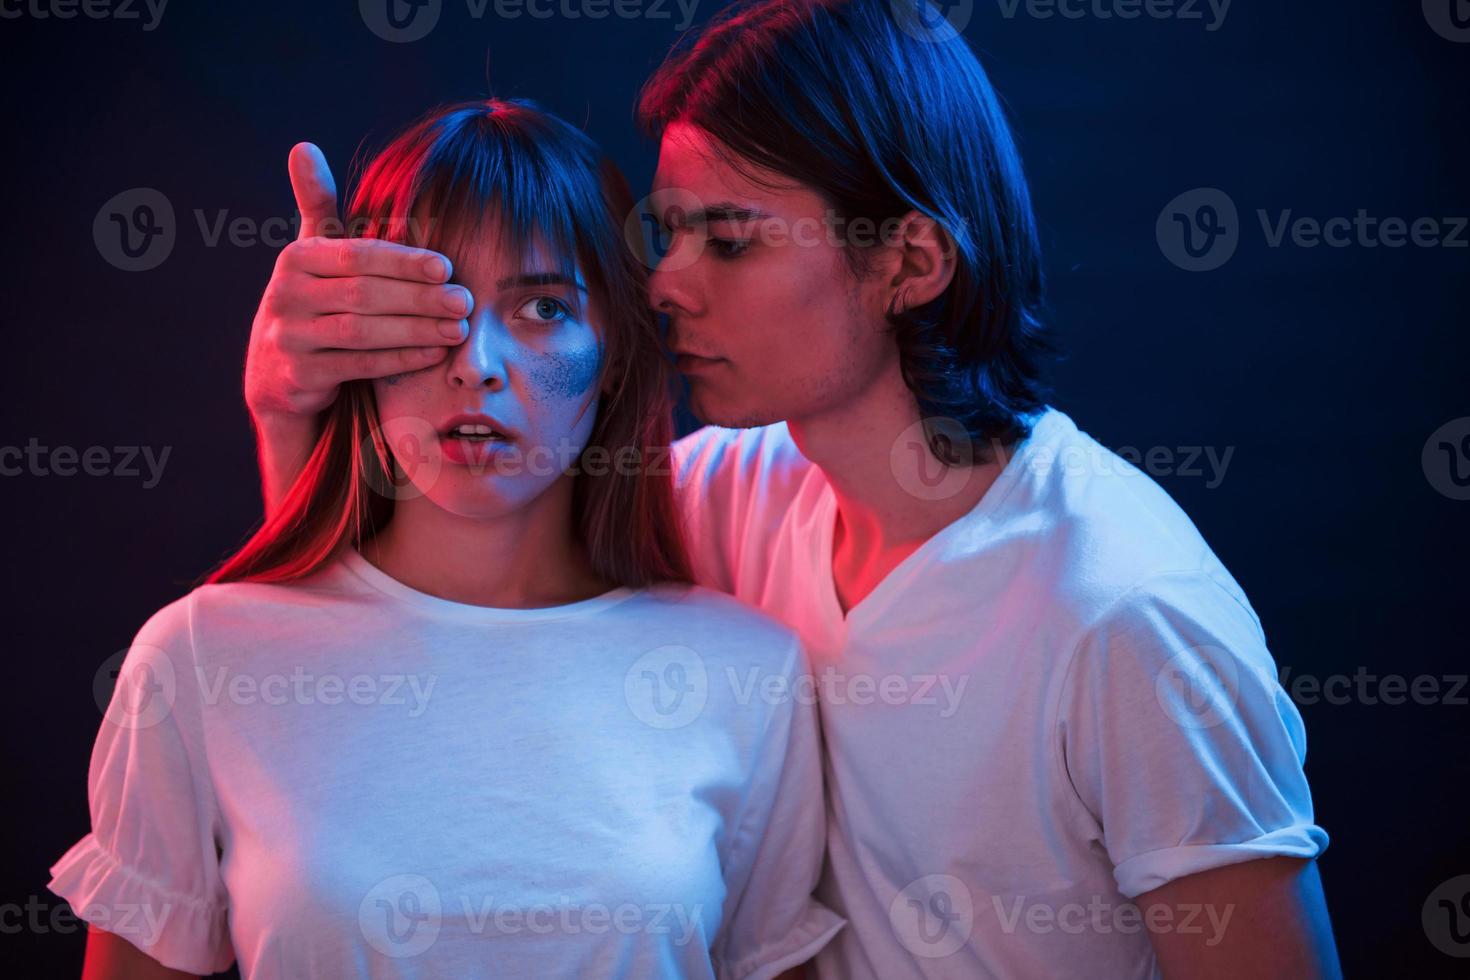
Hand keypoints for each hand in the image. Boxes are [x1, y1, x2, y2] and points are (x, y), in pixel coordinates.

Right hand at [243, 142, 472, 422]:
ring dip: (416, 330)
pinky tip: (434, 353)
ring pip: (361, 331)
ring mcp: (289, 337)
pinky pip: (357, 365)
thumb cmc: (312, 303)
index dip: (403, 261)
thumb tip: (304, 146)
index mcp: (297, 259)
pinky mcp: (298, 375)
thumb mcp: (311, 255)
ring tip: (458, 328)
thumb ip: (317, 205)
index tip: (446, 267)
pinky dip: (399, 360)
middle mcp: (286, 295)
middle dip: (419, 298)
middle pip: (363, 293)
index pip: (357, 255)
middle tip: (464, 301)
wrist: (276, 376)